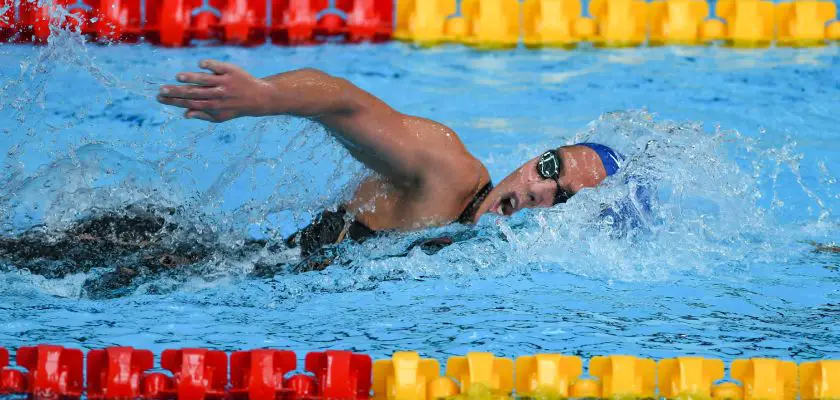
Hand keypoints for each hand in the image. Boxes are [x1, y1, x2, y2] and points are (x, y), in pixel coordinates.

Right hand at [157, 59, 272, 121]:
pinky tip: (200, 64)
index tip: (160, 97)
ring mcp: (224, 83)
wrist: (258, 98)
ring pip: (205, 80)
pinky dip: (209, 65)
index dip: (174, 101)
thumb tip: (185, 114)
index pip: (190, 104)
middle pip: (194, 93)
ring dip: (192, 78)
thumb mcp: (220, 116)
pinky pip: (218, 67)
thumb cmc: (234, 107)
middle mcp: (218, 95)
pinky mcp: (231, 71)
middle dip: (177, 92)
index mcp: (213, 107)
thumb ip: (203, 115)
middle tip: (161, 90)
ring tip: (179, 77)